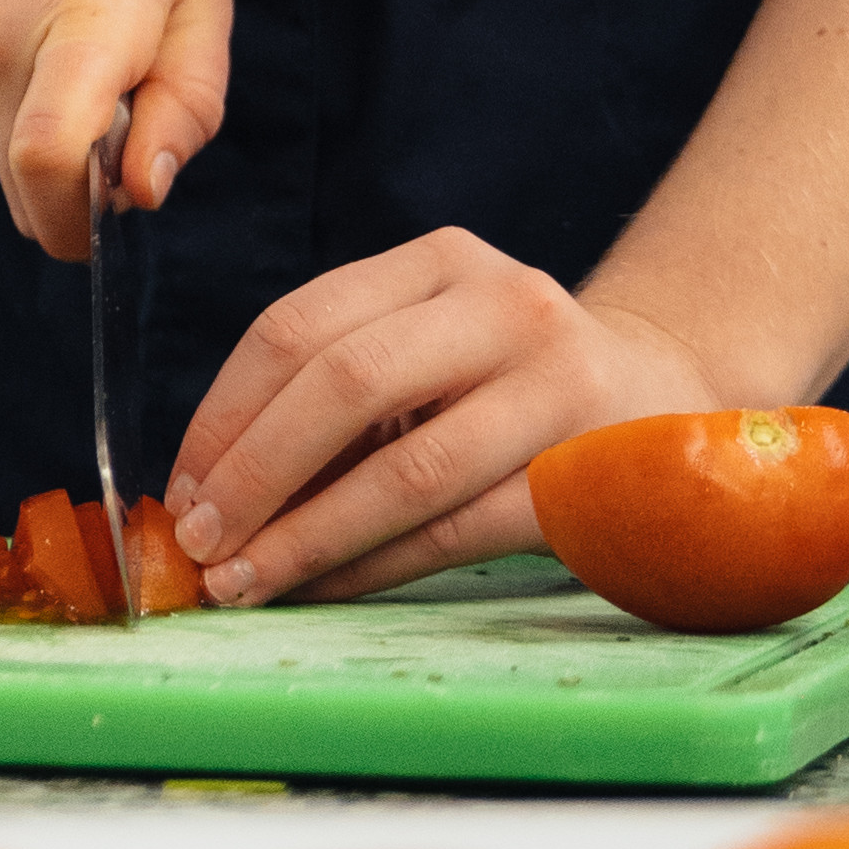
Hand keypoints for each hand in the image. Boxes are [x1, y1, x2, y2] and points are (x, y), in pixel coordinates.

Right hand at [0, 0, 232, 263]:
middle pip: (27, 187)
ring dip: (50, 129)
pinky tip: (29, 13)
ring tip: (74, 27)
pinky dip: (15, 94)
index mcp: (84, 18)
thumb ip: (188, 100)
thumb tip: (143, 194)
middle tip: (124, 105)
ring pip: (5, 154)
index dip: (79, 222)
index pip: (49, 157)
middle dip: (80, 188)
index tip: (114, 216)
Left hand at [162, 231, 721, 605]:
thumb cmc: (511, 382)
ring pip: (403, 468)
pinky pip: (457, 529)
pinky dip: (375, 564)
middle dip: (254, 470)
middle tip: (197, 540)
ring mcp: (554, 385)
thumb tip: (210, 483)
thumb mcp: (435, 343)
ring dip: (306, 534)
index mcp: (442, 260)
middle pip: (343, 382)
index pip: (301, 324)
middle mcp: (501, 304)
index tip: (178, 483)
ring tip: (242, 580)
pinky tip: (322, 588)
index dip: (227, 409)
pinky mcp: (589, 473)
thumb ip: (340, 386)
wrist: (670, 398)